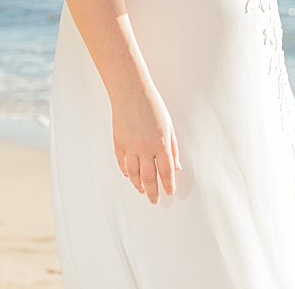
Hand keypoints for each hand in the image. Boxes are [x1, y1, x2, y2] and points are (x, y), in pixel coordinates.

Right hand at [111, 82, 180, 204]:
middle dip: (153, 192)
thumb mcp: (169, 126)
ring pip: (133, 174)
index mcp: (161, 143)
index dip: (168, 185)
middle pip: (149, 177)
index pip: (166, 172)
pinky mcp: (118, 143)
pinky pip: (122, 163)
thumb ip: (172, 148)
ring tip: (143, 191)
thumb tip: (176, 167)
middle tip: (155, 200)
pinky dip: (126, 172)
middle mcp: (145, 148)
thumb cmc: (153, 106)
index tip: (169, 193)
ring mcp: (130, 147)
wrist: (131, 92)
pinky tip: (130, 177)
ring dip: (138, 185)